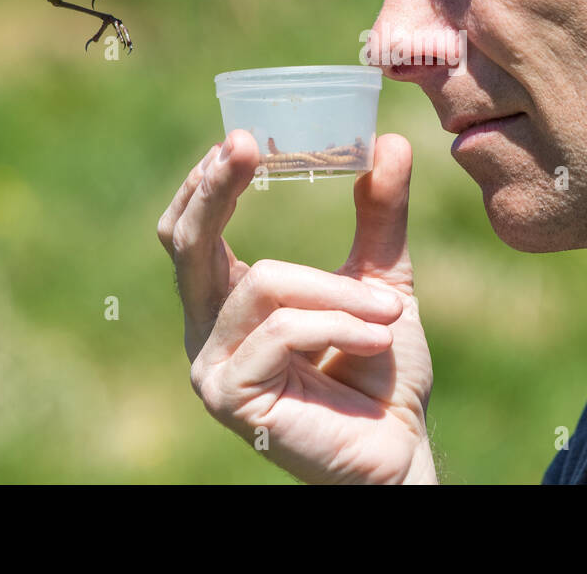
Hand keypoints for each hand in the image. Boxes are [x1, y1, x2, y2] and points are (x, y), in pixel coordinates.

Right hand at [157, 129, 435, 483]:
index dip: (206, 182)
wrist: (400, 450)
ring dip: (336, 290)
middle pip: (186, 243)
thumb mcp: (380, 279)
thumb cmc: (382, 372)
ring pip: (262, 284)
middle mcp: (206, 330)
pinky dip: (337, 323)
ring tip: (387, 312)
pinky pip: (281, 331)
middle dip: (214, 189)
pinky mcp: (230, 398)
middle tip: (246, 145)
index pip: (191, 230)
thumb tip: (389, 141)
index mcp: (228, 300)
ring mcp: (210, 368)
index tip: (242, 136)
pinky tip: (376, 340)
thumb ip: (379, 215)